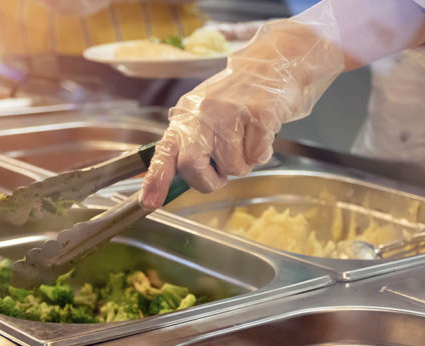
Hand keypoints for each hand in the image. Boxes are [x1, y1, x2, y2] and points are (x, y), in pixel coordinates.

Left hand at [141, 4, 345, 209]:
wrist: (275, 62)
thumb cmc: (239, 97)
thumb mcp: (205, 114)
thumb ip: (191, 142)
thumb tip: (182, 178)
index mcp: (186, 116)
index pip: (164, 151)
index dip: (155, 179)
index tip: (150, 203)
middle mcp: (203, 113)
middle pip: (192, 166)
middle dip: (208, 181)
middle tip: (221, 174)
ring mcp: (231, 113)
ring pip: (233, 168)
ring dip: (243, 162)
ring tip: (247, 137)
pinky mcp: (259, 115)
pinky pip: (258, 157)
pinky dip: (263, 152)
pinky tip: (262, 132)